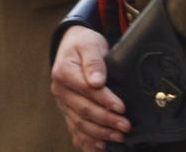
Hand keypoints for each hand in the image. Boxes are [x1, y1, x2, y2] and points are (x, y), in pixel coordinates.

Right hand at [50, 26, 127, 150]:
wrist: (72, 45)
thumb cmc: (83, 44)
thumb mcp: (90, 44)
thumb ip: (94, 61)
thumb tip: (98, 81)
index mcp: (64, 72)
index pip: (87, 90)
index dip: (105, 101)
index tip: (121, 107)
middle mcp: (60, 90)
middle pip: (83, 110)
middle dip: (106, 121)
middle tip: (125, 126)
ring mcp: (62, 103)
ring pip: (80, 123)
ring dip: (100, 133)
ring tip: (119, 136)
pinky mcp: (67, 111)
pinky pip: (74, 130)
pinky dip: (87, 141)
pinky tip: (100, 145)